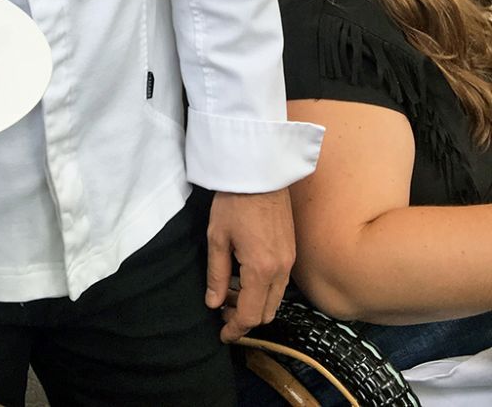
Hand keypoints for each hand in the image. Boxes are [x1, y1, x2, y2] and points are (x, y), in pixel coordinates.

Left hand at [206, 188, 294, 341]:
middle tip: (222, 311)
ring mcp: (289, 260)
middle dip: (245, 318)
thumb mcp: (217, 238)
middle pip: (267, 312)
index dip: (236, 329)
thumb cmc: (233, 202)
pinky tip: (245, 277)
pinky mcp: (291, 250)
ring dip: (255, 304)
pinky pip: (280, 283)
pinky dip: (264, 289)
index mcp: (260, 270)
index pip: (250, 315)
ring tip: (230, 293)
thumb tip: (213, 303)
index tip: (222, 334)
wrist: (259, 171)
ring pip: (275, 299)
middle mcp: (280, 270)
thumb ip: (216, 274)